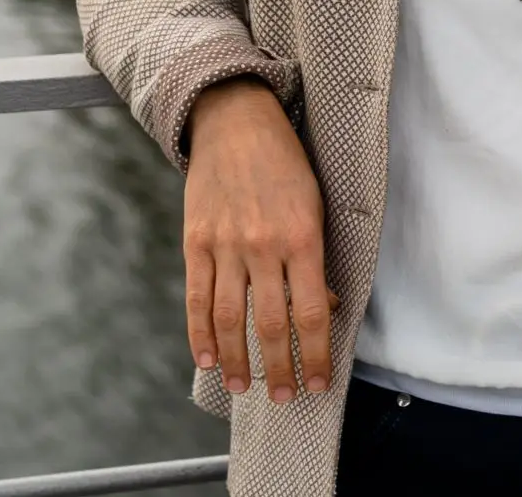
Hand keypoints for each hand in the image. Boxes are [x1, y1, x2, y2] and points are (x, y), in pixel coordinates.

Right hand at [183, 79, 331, 402]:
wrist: (236, 122)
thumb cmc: (287, 163)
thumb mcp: (317, 204)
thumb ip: (317, 258)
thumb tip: (325, 308)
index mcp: (303, 237)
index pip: (313, 313)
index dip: (317, 355)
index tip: (320, 384)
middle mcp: (263, 246)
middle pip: (272, 325)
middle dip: (280, 370)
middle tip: (283, 399)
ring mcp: (225, 245)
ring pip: (230, 320)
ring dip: (239, 361)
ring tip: (246, 387)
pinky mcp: (196, 242)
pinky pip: (197, 298)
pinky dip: (201, 335)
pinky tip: (208, 359)